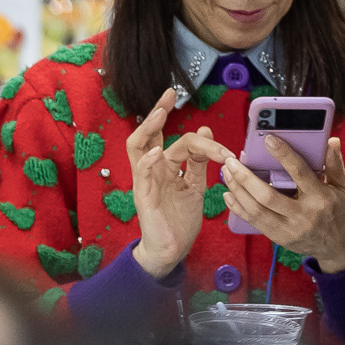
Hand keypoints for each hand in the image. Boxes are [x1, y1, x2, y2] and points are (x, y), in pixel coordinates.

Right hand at [127, 86, 233, 277]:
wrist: (171, 250)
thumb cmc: (179, 220)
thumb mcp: (194, 186)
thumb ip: (198, 163)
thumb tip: (206, 131)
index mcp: (165, 168)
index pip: (175, 140)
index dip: (192, 131)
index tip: (206, 124)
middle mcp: (152, 170)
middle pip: (147, 134)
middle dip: (157, 112)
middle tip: (169, 94)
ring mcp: (145, 182)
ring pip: (137, 147)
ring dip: (148, 128)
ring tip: (159, 114)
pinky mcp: (143, 196)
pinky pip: (141, 173)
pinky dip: (148, 160)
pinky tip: (159, 151)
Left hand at [221, 133, 344, 272]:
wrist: (342, 247)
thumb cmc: (343, 212)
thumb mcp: (344, 188)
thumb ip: (335, 165)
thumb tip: (331, 142)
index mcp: (322, 198)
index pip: (300, 173)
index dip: (284, 155)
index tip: (269, 139)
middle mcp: (304, 215)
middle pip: (268, 196)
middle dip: (246, 177)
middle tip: (231, 161)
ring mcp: (289, 229)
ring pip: (256, 210)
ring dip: (237, 190)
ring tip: (226, 173)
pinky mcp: (279, 237)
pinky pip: (254, 221)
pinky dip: (238, 207)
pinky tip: (228, 193)